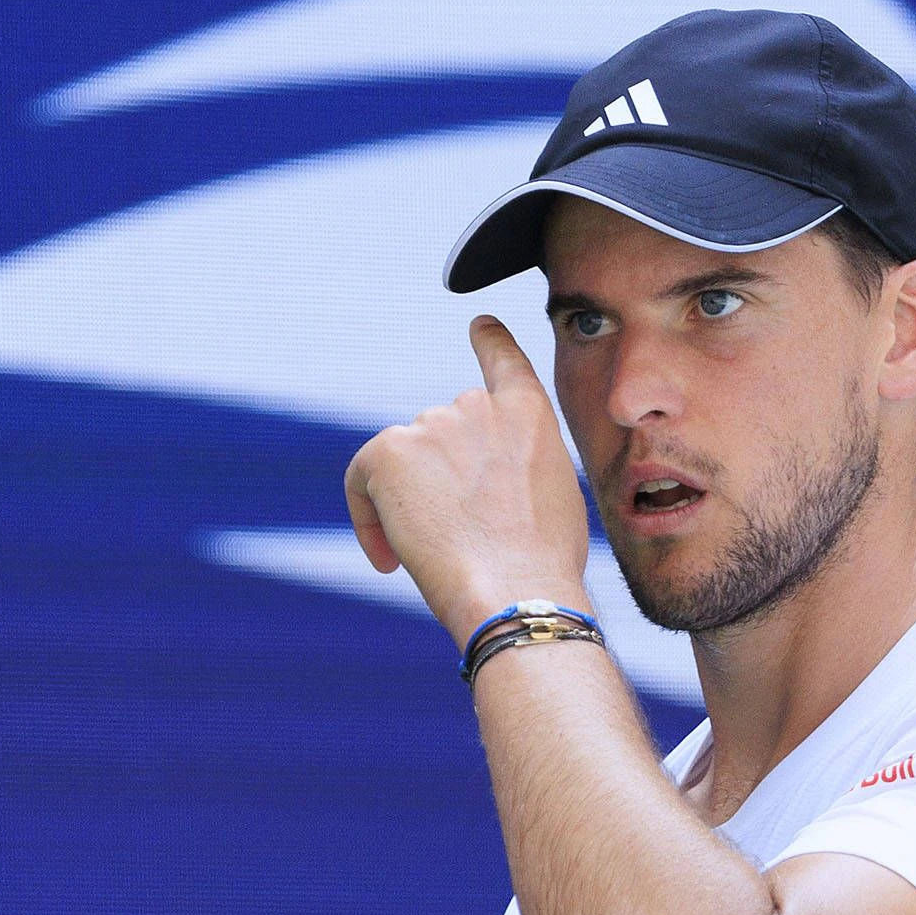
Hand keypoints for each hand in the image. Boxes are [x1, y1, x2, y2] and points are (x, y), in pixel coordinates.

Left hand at [344, 315, 595, 644]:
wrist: (518, 588)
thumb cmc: (542, 565)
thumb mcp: (553, 498)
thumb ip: (516, 469)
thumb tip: (478, 487)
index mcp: (529, 413)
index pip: (504, 360)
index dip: (490, 341)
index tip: (480, 326)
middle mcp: (477, 405)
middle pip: (441, 436)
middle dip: (441, 482)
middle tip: (458, 540)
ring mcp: (431, 424)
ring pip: (405, 463)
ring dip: (409, 505)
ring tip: (435, 557)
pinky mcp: (388, 450)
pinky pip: (362, 481)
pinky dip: (368, 520)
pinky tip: (389, 560)